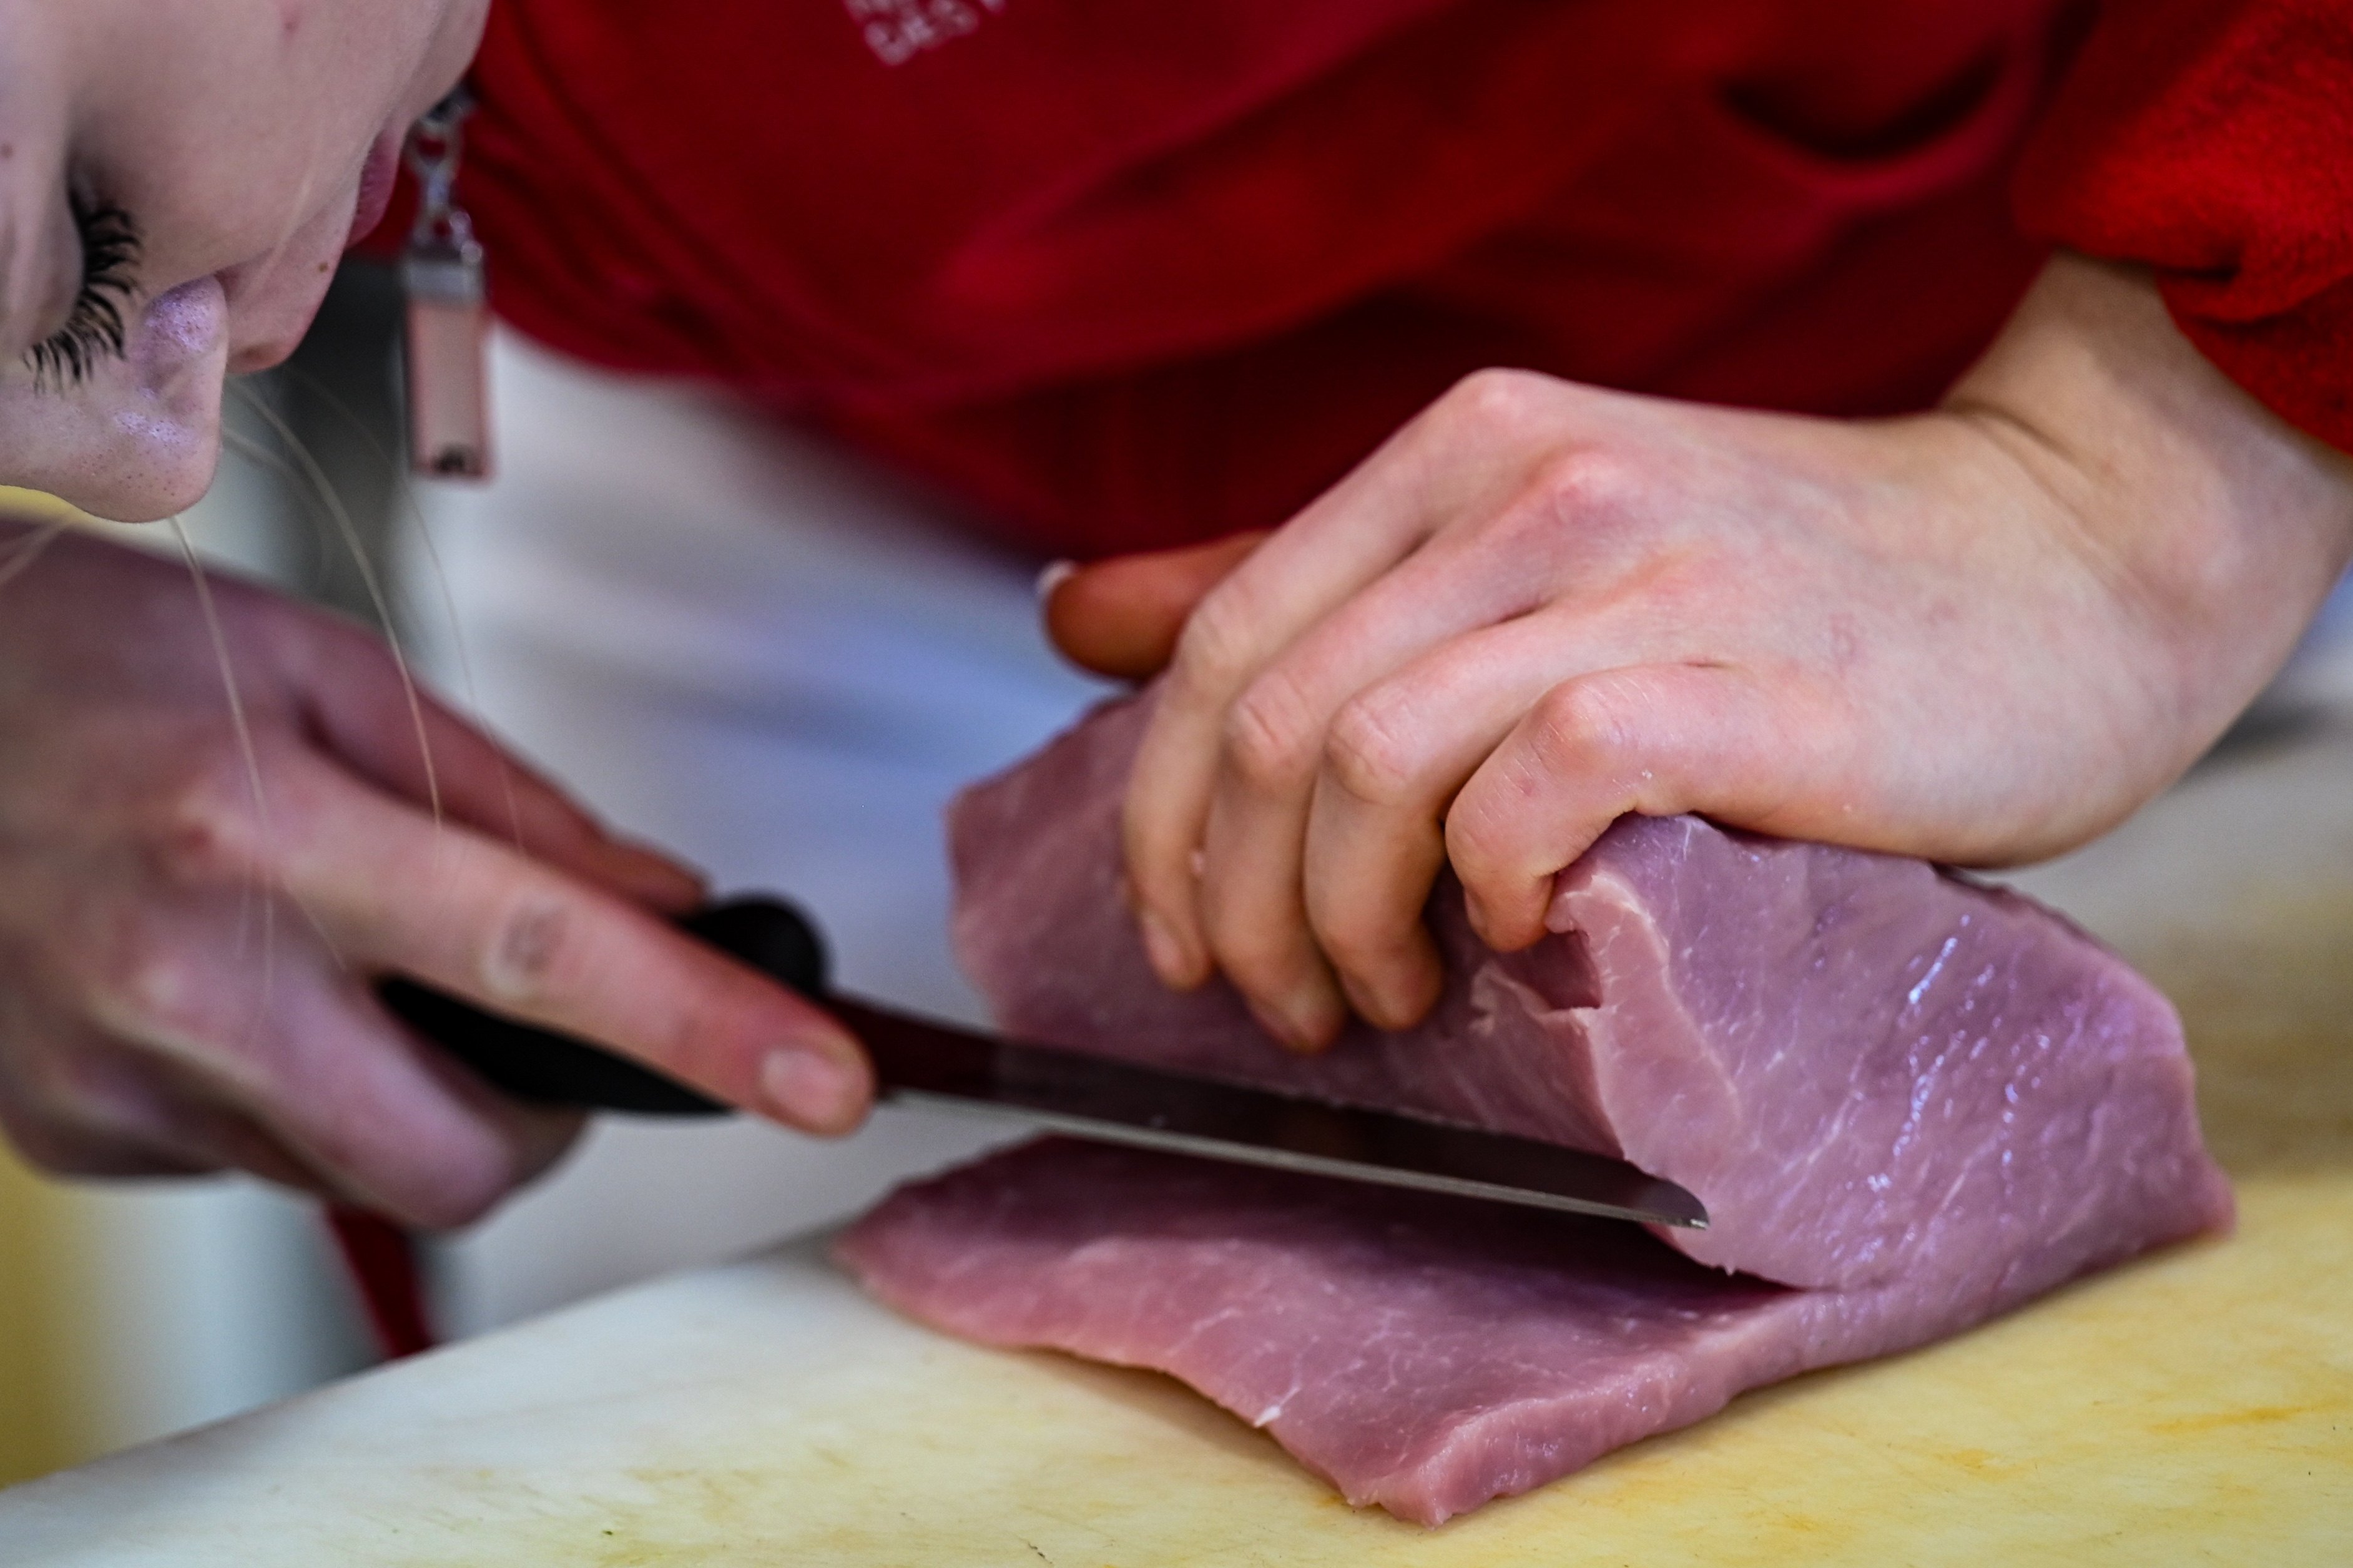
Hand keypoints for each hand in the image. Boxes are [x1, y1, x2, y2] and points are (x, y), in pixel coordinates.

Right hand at [0, 529, 870, 1226]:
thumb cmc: (101, 660)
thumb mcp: (332, 675)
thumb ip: (514, 806)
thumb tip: (666, 905)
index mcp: (268, 828)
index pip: (542, 953)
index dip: (705, 1028)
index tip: (824, 1081)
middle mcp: (187, 977)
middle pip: (466, 1154)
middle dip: (547, 1117)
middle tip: (539, 1024)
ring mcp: (117, 1078)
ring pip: (366, 1178)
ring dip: (418, 1103)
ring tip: (349, 969)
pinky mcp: (75, 1135)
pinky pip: (263, 1167)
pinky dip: (306, 1103)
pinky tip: (249, 996)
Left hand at [1052, 256, 2352, 1049]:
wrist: (2066, 559)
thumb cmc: (1783, 586)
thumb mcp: (1527, 543)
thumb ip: (1307, 577)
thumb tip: (1075, 612)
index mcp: (1460, 452)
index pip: (1217, 638)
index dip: (1159, 814)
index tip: (1180, 935)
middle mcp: (1531, 485)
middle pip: (1270, 720)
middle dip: (1235, 902)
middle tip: (1286, 1006)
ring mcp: (1641, 574)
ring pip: (1374, 763)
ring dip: (1345, 921)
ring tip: (1393, 998)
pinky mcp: (1747, 683)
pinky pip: (1535, 789)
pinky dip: (1489, 889)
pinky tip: (1516, 938)